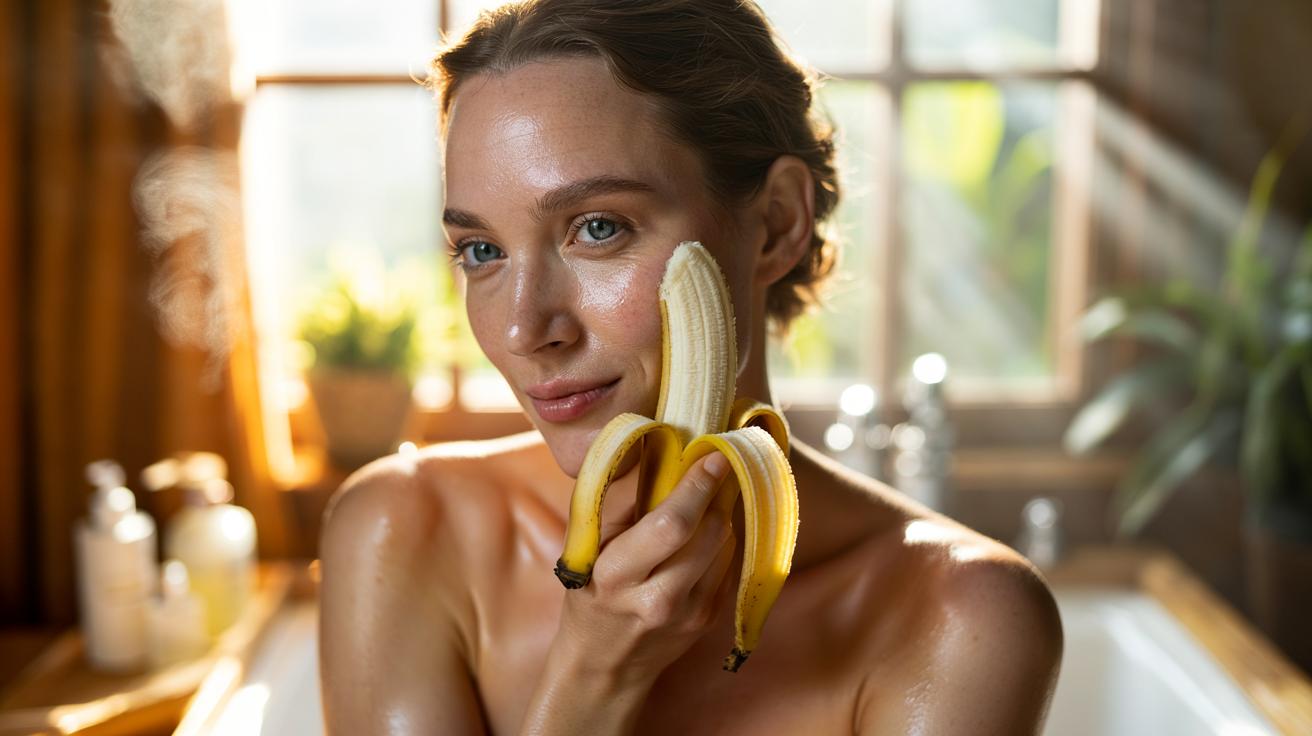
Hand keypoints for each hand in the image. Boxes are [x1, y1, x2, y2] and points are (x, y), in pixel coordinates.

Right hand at [554, 451, 736, 683]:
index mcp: (617, 575)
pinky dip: (721, 543)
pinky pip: (730, 565)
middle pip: (708, 533)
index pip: (672, 524)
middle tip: (712, 471)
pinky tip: (701, 540)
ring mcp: (689, 614)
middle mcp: (657, 599)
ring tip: (701, 508)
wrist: (604, 664)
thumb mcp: (589, 548)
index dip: (698, 486)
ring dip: (719, 518)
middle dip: (714, 497)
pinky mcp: (710, 620)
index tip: (714, 456)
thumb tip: (662, 450)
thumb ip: (624, 502)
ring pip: (726, 545)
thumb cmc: (592, 592)